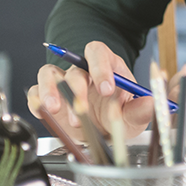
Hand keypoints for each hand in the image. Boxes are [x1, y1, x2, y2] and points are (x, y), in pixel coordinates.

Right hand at [27, 41, 153, 140]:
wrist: (101, 132)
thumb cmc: (116, 116)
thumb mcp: (132, 115)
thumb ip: (140, 110)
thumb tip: (150, 103)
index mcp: (106, 66)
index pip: (98, 52)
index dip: (101, 67)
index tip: (107, 90)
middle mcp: (82, 71)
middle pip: (75, 68)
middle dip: (78, 88)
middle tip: (83, 109)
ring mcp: (62, 82)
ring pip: (49, 73)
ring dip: (50, 89)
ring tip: (55, 108)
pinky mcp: (46, 97)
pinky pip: (35, 91)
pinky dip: (36, 99)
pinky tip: (42, 111)